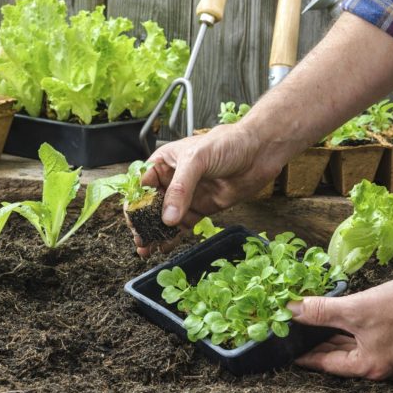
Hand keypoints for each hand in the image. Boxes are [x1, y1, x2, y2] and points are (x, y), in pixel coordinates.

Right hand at [135, 123, 282, 256]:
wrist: (259, 152)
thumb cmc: (227, 144)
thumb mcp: (197, 160)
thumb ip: (181, 188)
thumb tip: (167, 217)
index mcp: (165, 162)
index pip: (142, 185)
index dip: (135, 203)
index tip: (132, 220)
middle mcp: (173, 180)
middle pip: (151, 205)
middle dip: (143, 223)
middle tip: (139, 240)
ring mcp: (188, 196)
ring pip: (165, 218)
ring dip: (155, 233)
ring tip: (147, 248)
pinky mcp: (202, 209)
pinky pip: (183, 226)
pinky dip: (173, 237)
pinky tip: (164, 247)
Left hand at [287, 271, 392, 379]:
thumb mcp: (354, 309)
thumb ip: (320, 312)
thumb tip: (292, 311)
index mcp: (370, 367)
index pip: (328, 364)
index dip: (306, 356)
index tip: (289, 351)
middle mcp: (382, 368)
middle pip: (341, 358)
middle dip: (319, 345)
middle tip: (297, 336)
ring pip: (354, 348)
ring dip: (335, 338)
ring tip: (313, 328)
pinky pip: (367, 342)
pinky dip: (351, 333)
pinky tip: (340, 322)